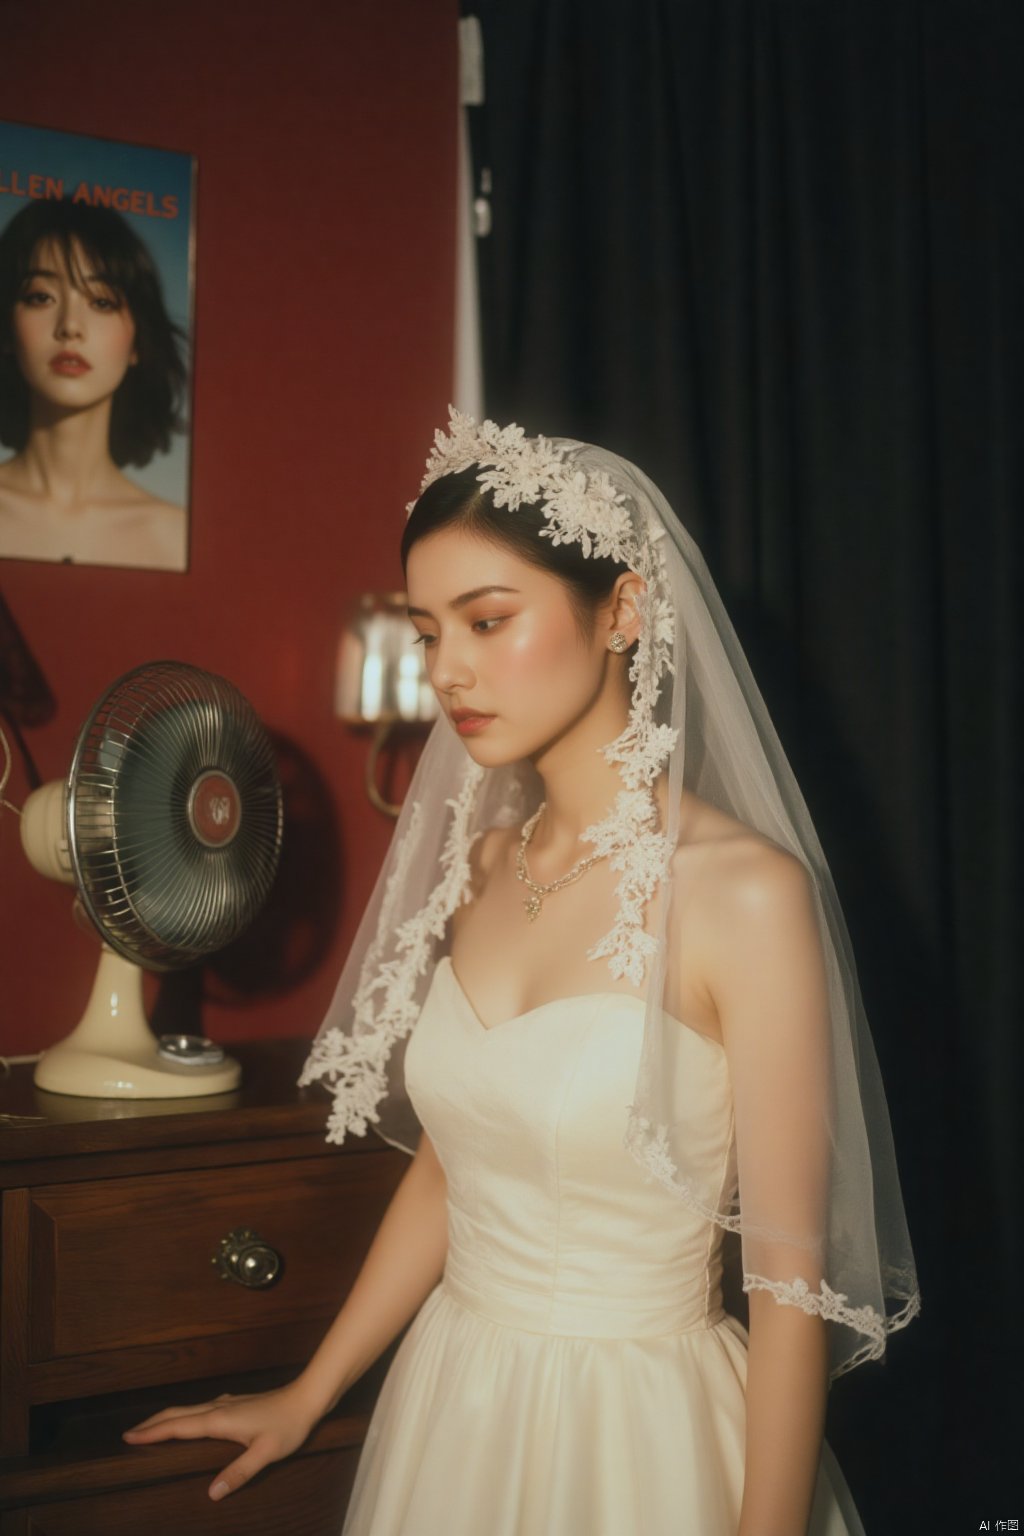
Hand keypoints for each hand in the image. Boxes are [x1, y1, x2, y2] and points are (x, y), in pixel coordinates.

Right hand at [122, 1383, 319, 1500]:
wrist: (306, 1397)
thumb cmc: (288, 1425)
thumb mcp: (265, 1453)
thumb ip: (239, 1473)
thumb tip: (211, 1493)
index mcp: (219, 1420)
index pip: (178, 1426)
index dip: (152, 1432)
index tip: (128, 1437)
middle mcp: (218, 1408)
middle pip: (177, 1413)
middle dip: (151, 1423)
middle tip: (128, 1434)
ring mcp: (226, 1403)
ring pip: (187, 1409)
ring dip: (166, 1418)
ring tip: (149, 1429)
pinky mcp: (234, 1404)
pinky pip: (199, 1409)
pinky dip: (183, 1416)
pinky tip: (188, 1422)